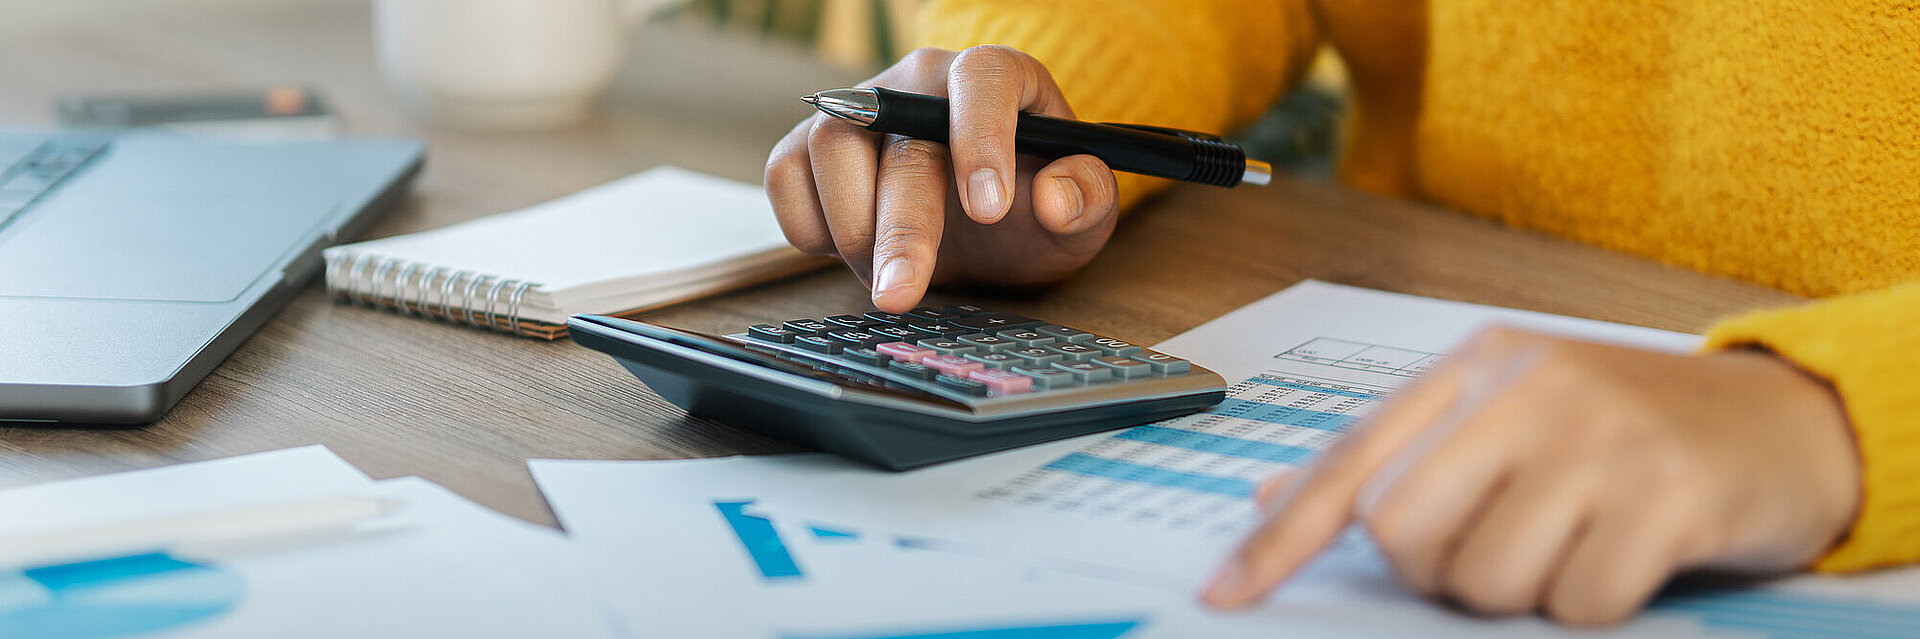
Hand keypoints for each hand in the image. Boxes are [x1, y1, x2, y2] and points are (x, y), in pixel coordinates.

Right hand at [765, 45, 1120, 311]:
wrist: (983, 227)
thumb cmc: (1032, 208)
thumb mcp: (1083, 215)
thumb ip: (1086, 200)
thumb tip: (1057, 199)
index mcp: (996, 78)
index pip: (982, 79)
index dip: (982, 139)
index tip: (990, 210)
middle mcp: (919, 83)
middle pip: (898, 137)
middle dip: (902, 226)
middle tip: (903, 293)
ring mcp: (859, 110)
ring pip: (829, 145)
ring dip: (853, 228)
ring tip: (891, 274)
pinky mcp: (811, 146)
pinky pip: (787, 176)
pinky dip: (810, 226)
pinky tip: (855, 250)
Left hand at [1201, 327, 1861, 624]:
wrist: (1782, 421)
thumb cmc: (1625, 429)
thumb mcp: (1508, 417)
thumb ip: (1402, 453)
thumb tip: (1274, 497)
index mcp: (1473, 367)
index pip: (1348, 460)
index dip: (1279, 538)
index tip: (1225, 594)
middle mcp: (1527, 387)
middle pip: (1402, 529)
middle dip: (1435, 570)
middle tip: (1496, 549)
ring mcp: (1599, 436)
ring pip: (1484, 576)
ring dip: (1520, 589)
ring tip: (1570, 542)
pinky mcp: (1667, 492)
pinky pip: (1577, 601)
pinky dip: (1592, 601)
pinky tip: (1625, 555)